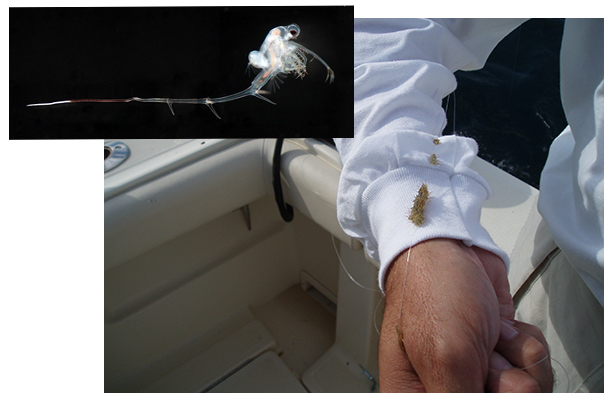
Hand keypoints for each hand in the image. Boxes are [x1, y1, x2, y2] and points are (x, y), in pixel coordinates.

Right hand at [378, 238, 550, 391]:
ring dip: (516, 359)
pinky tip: (499, 327)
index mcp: (418, 399)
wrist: (448, 246)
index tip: (477, 379)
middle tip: (482, 356)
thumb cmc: (430, 290)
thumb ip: (460, 402)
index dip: (479, 397)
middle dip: (504, 383)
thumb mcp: (445, 357)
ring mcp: (477, 374)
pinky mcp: (498, 355)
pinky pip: (532, 366)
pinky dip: (523, 343)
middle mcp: (448, 390)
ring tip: (488, 335)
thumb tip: (472, 404)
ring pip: (526, 393)